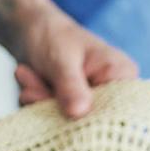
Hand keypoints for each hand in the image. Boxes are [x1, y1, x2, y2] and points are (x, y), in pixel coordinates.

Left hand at [9, 0, 138, 119]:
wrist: (29, 29)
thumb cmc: (53, 35)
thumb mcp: (61, 59)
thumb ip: (71, 86)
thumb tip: (79, 114)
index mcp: (123, 75)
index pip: (114, 111)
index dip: (85, 115)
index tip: (56, 97)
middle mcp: (111, 92)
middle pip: (86, 120)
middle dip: (51, 103)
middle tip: (28, 78)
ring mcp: (90, 102)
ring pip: (63, 121)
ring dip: (38, 99)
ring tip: (26, 72)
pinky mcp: (70, 108)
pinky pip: (50, 119)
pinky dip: (34, 101)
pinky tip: (28, 78)